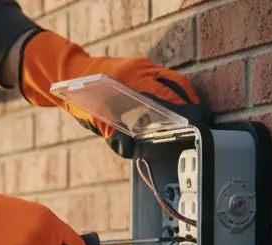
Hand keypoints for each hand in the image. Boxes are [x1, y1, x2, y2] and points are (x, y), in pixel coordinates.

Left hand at [18, 29, 209, 156]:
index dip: (185, 109)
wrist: (69, 73)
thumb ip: (112, 134)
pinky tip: (178, 107)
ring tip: (195, 117)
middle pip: (177, 85)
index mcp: (132, 79)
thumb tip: (129, 150)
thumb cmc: (81, 97)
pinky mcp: (142, 68)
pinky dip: (175, 92)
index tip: (196, 122)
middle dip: (192, 103)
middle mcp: (141, 69)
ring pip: (174, 80)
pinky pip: (165, 79)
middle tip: (202, 122)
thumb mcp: (95, 119)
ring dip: (186, 97)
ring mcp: (143, 66)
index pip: (168, 94)